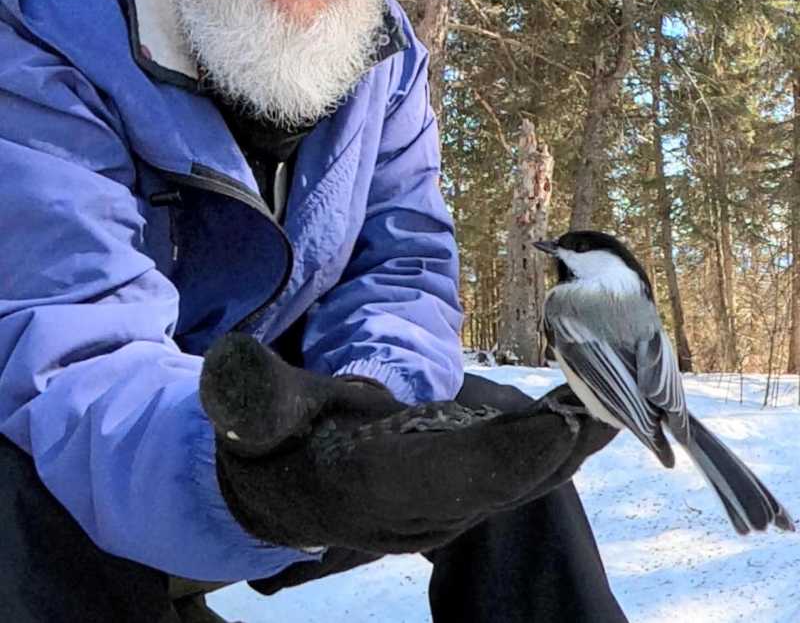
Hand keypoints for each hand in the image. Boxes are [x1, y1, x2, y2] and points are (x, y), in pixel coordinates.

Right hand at [200, 334, 615, 554]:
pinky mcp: (462, 494)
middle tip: (623, 395)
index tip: (565, 417)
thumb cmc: (273, 440)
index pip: (452, 472)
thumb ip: (253, 394)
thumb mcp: (255, 412)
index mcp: (374, 484)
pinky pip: (520, 471)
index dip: (510, 449)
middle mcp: (421, 508)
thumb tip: (229, 366)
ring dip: (573, 441)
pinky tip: (586, 412)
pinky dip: (556, 443)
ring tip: (624, 399)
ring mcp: (448, 507)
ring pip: (523, 479)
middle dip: (566, 440)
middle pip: (507, 478)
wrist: (280, 487)